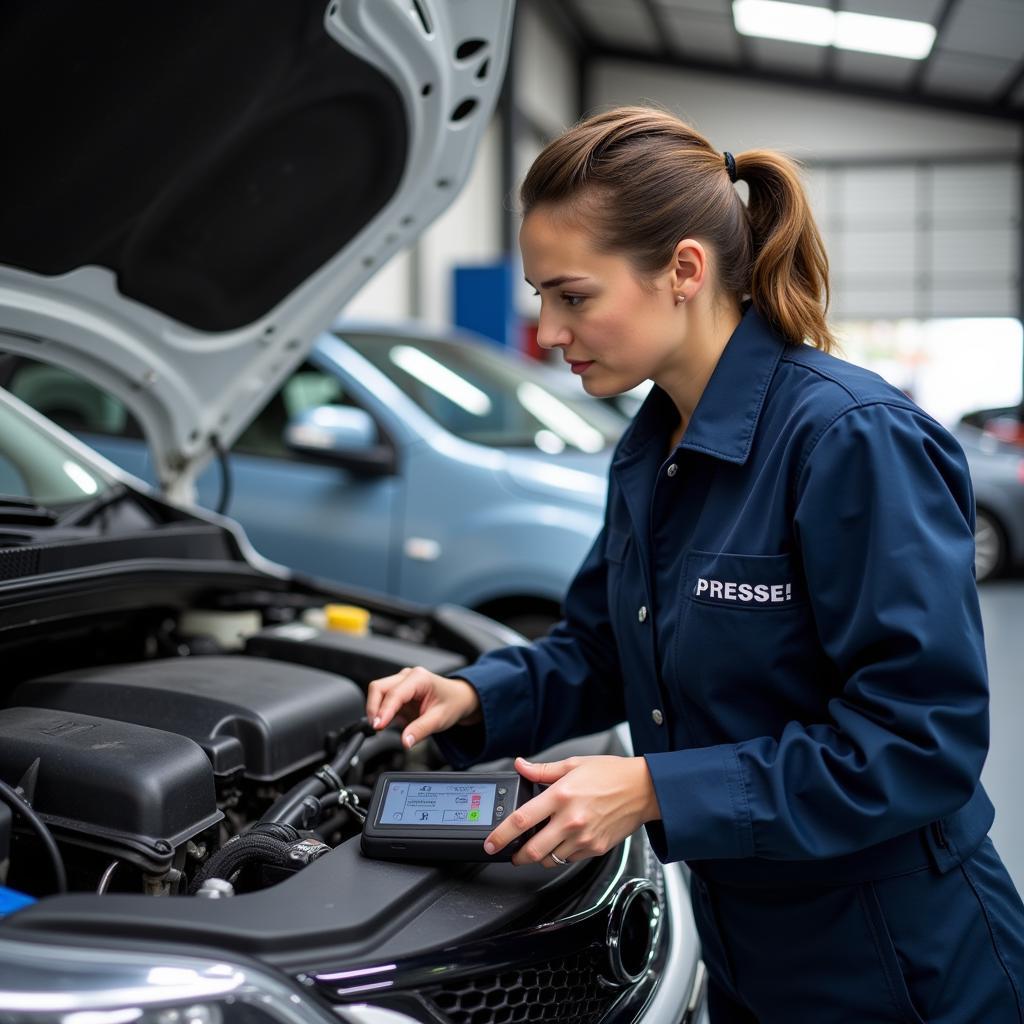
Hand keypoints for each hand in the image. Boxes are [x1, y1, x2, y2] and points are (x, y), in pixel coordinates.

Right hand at [365, 666, 480, 748]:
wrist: (459, 699)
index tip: (378, 726)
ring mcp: (400, 682)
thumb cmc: (452, 703)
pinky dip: (381, 712)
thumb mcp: (439, 720)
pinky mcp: (397, 691)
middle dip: (374, 708)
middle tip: (376, 728)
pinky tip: (387, 723)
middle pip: (379, 688)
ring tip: (382, 728)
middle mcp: (407, 676)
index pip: (394, 693)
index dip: (383, 711)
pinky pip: (382, 700)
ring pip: (377, 692)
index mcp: (419, 678)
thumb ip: (420, 730)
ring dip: (376, 710)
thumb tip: (404, 742)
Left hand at [485, 755, 660, 866]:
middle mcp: (570, 820)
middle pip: (532, 850)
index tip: (492, 842)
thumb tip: (521, 766)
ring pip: (550, 860)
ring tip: (539, 845)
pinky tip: (563, 841)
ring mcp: (583, 838)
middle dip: (516, 856)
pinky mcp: (594, 849)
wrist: (644, 790)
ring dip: (539, 856)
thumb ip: (543, 770)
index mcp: (561, 796)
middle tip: (511, 854)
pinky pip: (569, 859)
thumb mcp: (574, 765)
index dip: (501, 835)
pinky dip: (560, 854)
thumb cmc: (611, 775)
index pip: (522, 820)